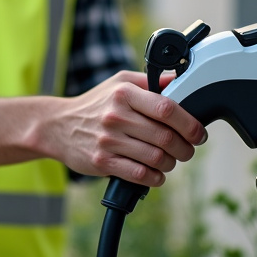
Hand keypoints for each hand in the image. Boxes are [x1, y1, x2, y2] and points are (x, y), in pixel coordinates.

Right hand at [40, 70, 206, 185]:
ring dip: (171, 163)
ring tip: (171, 160)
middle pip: (165, 137)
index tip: (198, 133)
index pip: (167, 108)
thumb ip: (151, 81)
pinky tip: (156, 174)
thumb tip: (182, 78)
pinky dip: (155, 178)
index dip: (189, 123)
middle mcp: (116, 116)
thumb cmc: (95, 103)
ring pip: (156, 158)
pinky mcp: (102, 162)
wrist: (58, 126)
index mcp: (124, 94)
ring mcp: (108, 141)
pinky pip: (139, 175)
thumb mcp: (119, 82)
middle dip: (185, 148)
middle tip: (188, 149)